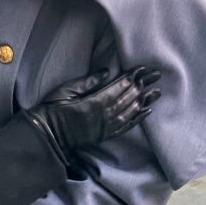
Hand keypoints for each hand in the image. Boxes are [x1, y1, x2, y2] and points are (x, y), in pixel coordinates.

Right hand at [28, 68, 160, 162]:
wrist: (48, 134)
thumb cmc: (54, 109)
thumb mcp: (67, 89)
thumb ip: (89, 81)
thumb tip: (107, 71)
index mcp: (95, 102)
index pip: (119, 87)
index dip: (133, 77)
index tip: (144, 68)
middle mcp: (105, 115)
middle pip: (129, 98)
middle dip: (144, 85)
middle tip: (157, 75)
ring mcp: (106, 127)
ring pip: (131, 112)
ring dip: (145, 101)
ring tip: (157, 92)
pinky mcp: (105, 136)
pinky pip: (126, 127)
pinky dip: (137, 119)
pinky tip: (146, 112)